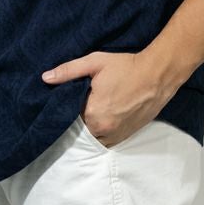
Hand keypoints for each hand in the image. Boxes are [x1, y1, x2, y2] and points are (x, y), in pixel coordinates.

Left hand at [42, 50, 178, 147]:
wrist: (158, 74)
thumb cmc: (125, 67)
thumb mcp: (94, 63)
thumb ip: (68, 71)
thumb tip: (45, 78)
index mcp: (92, 113)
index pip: (68, 118)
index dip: (65, 110)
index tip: (66, 101)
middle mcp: (104, 129)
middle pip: (79, 130)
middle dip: (76, 120)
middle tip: (79, 104)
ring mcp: (116, 135)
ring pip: (93, 138)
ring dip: (88, 129)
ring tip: (90, 112)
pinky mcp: (127, 136)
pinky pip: (106, 141)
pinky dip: (101, 134)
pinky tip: (101, 119)